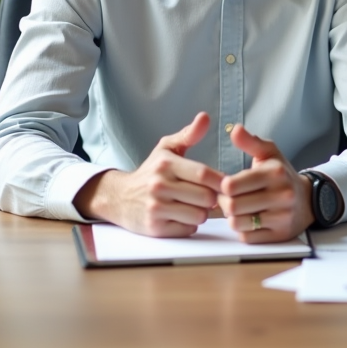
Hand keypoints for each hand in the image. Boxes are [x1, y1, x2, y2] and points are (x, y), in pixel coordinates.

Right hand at [73, 112, 224, 236]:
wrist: (119, 197)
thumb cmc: (150, 171)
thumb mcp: (166, 149)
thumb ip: (188, 134)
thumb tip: (205, 117)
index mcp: (166, 164)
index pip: (204, 174)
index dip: (220, 181)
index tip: (227, 184)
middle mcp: (159, 185)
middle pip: (206, 198)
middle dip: (212, 198)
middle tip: (207, 196)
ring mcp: (156, 208)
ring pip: (199, 215)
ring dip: (201, 213)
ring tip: (193, 205)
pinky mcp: (155, 228)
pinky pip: (188, 229)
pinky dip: (189, 225)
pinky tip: (180, 216)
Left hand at [219, 125, 313, 242]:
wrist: (307, 200)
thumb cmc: (282, 175)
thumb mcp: (270, 154)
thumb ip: (251, 142)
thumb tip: (235, 129)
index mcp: (274, 173)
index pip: (232, 185)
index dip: (222, 187)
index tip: (226, 185)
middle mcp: (281, 195)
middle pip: (232, 206)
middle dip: (224, 204)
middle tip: (227, 199)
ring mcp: (281, 217)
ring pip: (237, 224)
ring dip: (232, 218)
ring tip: (238, 209)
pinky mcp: (279, 235)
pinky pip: (247, 237)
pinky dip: (243, 230)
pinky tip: (249, 220)